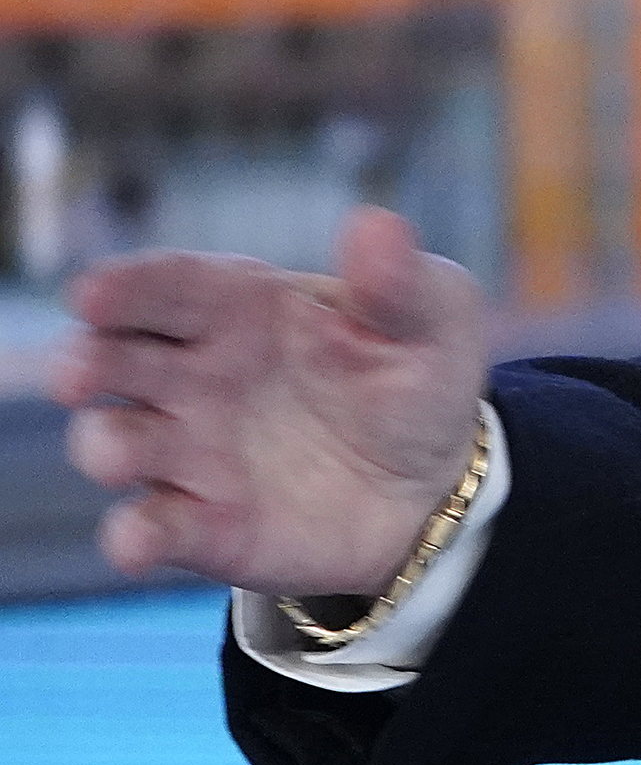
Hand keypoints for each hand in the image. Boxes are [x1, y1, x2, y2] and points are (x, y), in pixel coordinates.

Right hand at [49, 206, 492, 595]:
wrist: (436, 486)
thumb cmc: (417, 380)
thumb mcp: (433, 319)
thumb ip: (400, 282)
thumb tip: (375, 224)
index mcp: (241, 308)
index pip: (167, 286)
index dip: (126, 287)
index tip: (94, 294)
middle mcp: (195, 376)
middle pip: (112, 359)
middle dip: (84, 363)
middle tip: (81, 373)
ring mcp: (191, 452)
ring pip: (115, 442)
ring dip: (106, 445)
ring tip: (123, 454)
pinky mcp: (204, 525)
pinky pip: (150, 529)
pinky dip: (136, 535)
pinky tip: (141, 539)